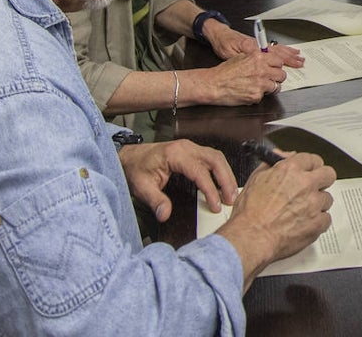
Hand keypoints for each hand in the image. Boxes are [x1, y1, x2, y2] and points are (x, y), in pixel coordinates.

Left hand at [118, 139, 237, 222]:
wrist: (130, 156)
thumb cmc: (136, 168)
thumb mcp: (141, 186)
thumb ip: (155, 201)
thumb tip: (165, 215)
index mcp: (176, 154)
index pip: (200, 171)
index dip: (210, 189)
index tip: (216, 205)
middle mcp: (187, 147)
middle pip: (216, 160)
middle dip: (226, 180)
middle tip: (231, 199)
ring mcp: (191, 147)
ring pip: (217, 157)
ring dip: (226, 175)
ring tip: (231, 193)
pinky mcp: (192, 151)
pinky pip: (212, 158)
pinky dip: (221, 171)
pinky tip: (223, 184)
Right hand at [203, 51, 288, 105]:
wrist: (213, 85)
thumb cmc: (224, 72)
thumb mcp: (241, 57)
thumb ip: (256, 57)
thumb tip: (266, 59)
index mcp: (258, 58)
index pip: (279, 61)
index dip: (276, 66)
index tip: (274, 69)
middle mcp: (261, 70)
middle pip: (282, 75)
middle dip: (276, 77)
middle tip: (270, 79)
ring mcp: (260, 84)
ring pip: (276, 87)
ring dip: (270, 87)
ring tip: (260, 86)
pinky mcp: (256, 96)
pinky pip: (263, 97)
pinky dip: (257, 96)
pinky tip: (249, 92)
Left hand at [204, 21, 303, 66]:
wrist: (219, 34)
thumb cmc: (222, 45)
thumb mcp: (229, 54)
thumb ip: (244, 58)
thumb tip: (257, 63)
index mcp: (252, 48)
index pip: (272, 55)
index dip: (284, 61)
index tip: (293, 65)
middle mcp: (258, 45)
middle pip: (277, 51)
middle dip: (290, 57)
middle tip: (301, 61)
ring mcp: (259, 44)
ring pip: (276, 48)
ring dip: (288, 52)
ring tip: (298, 55)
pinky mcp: (257, 44)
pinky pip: (272, 46)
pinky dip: (281, 48)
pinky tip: (286, 50)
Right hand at [219, 152, 336, 276]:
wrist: (251, 238)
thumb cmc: (249, 214)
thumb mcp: (255, 180)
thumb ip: (272, 165)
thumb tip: (283, 156)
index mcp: (290, 170)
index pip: (312, 159)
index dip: (310, 166)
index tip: (310, 171)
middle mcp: (305, 184)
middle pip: (328, 174)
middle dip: (321, 180)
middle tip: (313, 188)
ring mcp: (314, 204)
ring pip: (327, 198)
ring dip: (318, 204)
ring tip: (302, 211)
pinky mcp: (318, 223)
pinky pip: (326, 219)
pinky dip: (318, 222)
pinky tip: (305, 224)